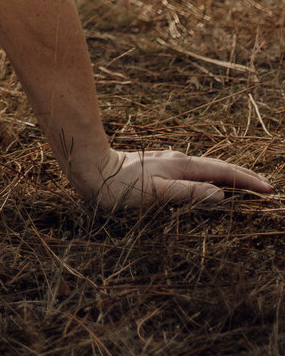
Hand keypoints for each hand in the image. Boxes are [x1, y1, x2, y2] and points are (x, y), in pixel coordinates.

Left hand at [78, 147, 273, 209]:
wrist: (88, 169)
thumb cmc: (118, 187)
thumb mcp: (155, 193)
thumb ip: (188, 193)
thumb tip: (221, 195)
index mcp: (180, 166)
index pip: (222, 173)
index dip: (246, 181)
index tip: (269, 189)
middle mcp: (176, 160)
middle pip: (217, 167)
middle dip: (243, 176)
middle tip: (265, 186)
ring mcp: (166, 162)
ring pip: (204, 168)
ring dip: (226, 175)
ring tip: (243, 184)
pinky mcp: (156, 167)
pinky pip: (191, 171)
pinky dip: (208, 176)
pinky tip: (204, 182)